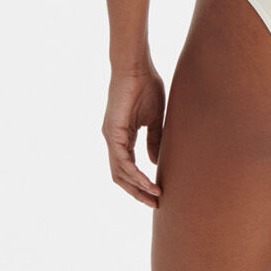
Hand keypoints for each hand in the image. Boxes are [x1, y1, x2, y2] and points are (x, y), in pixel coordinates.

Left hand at [103, 66, 165, 208]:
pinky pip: (122, 162)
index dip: (141, 182)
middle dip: (138, 192)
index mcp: (121, 136)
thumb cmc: (146, 85)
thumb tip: (154, 162)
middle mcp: (112, 140)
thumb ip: (154, 140)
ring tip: (155, 196)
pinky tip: (148, 182)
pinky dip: (135, 174)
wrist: (136, 66)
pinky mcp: (112, 133)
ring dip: (137, 187)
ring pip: (120, 173)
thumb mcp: (154, 118)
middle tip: (156, 203)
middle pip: (121, 176)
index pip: (128, 168)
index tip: (159, 193)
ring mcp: (110, 137)